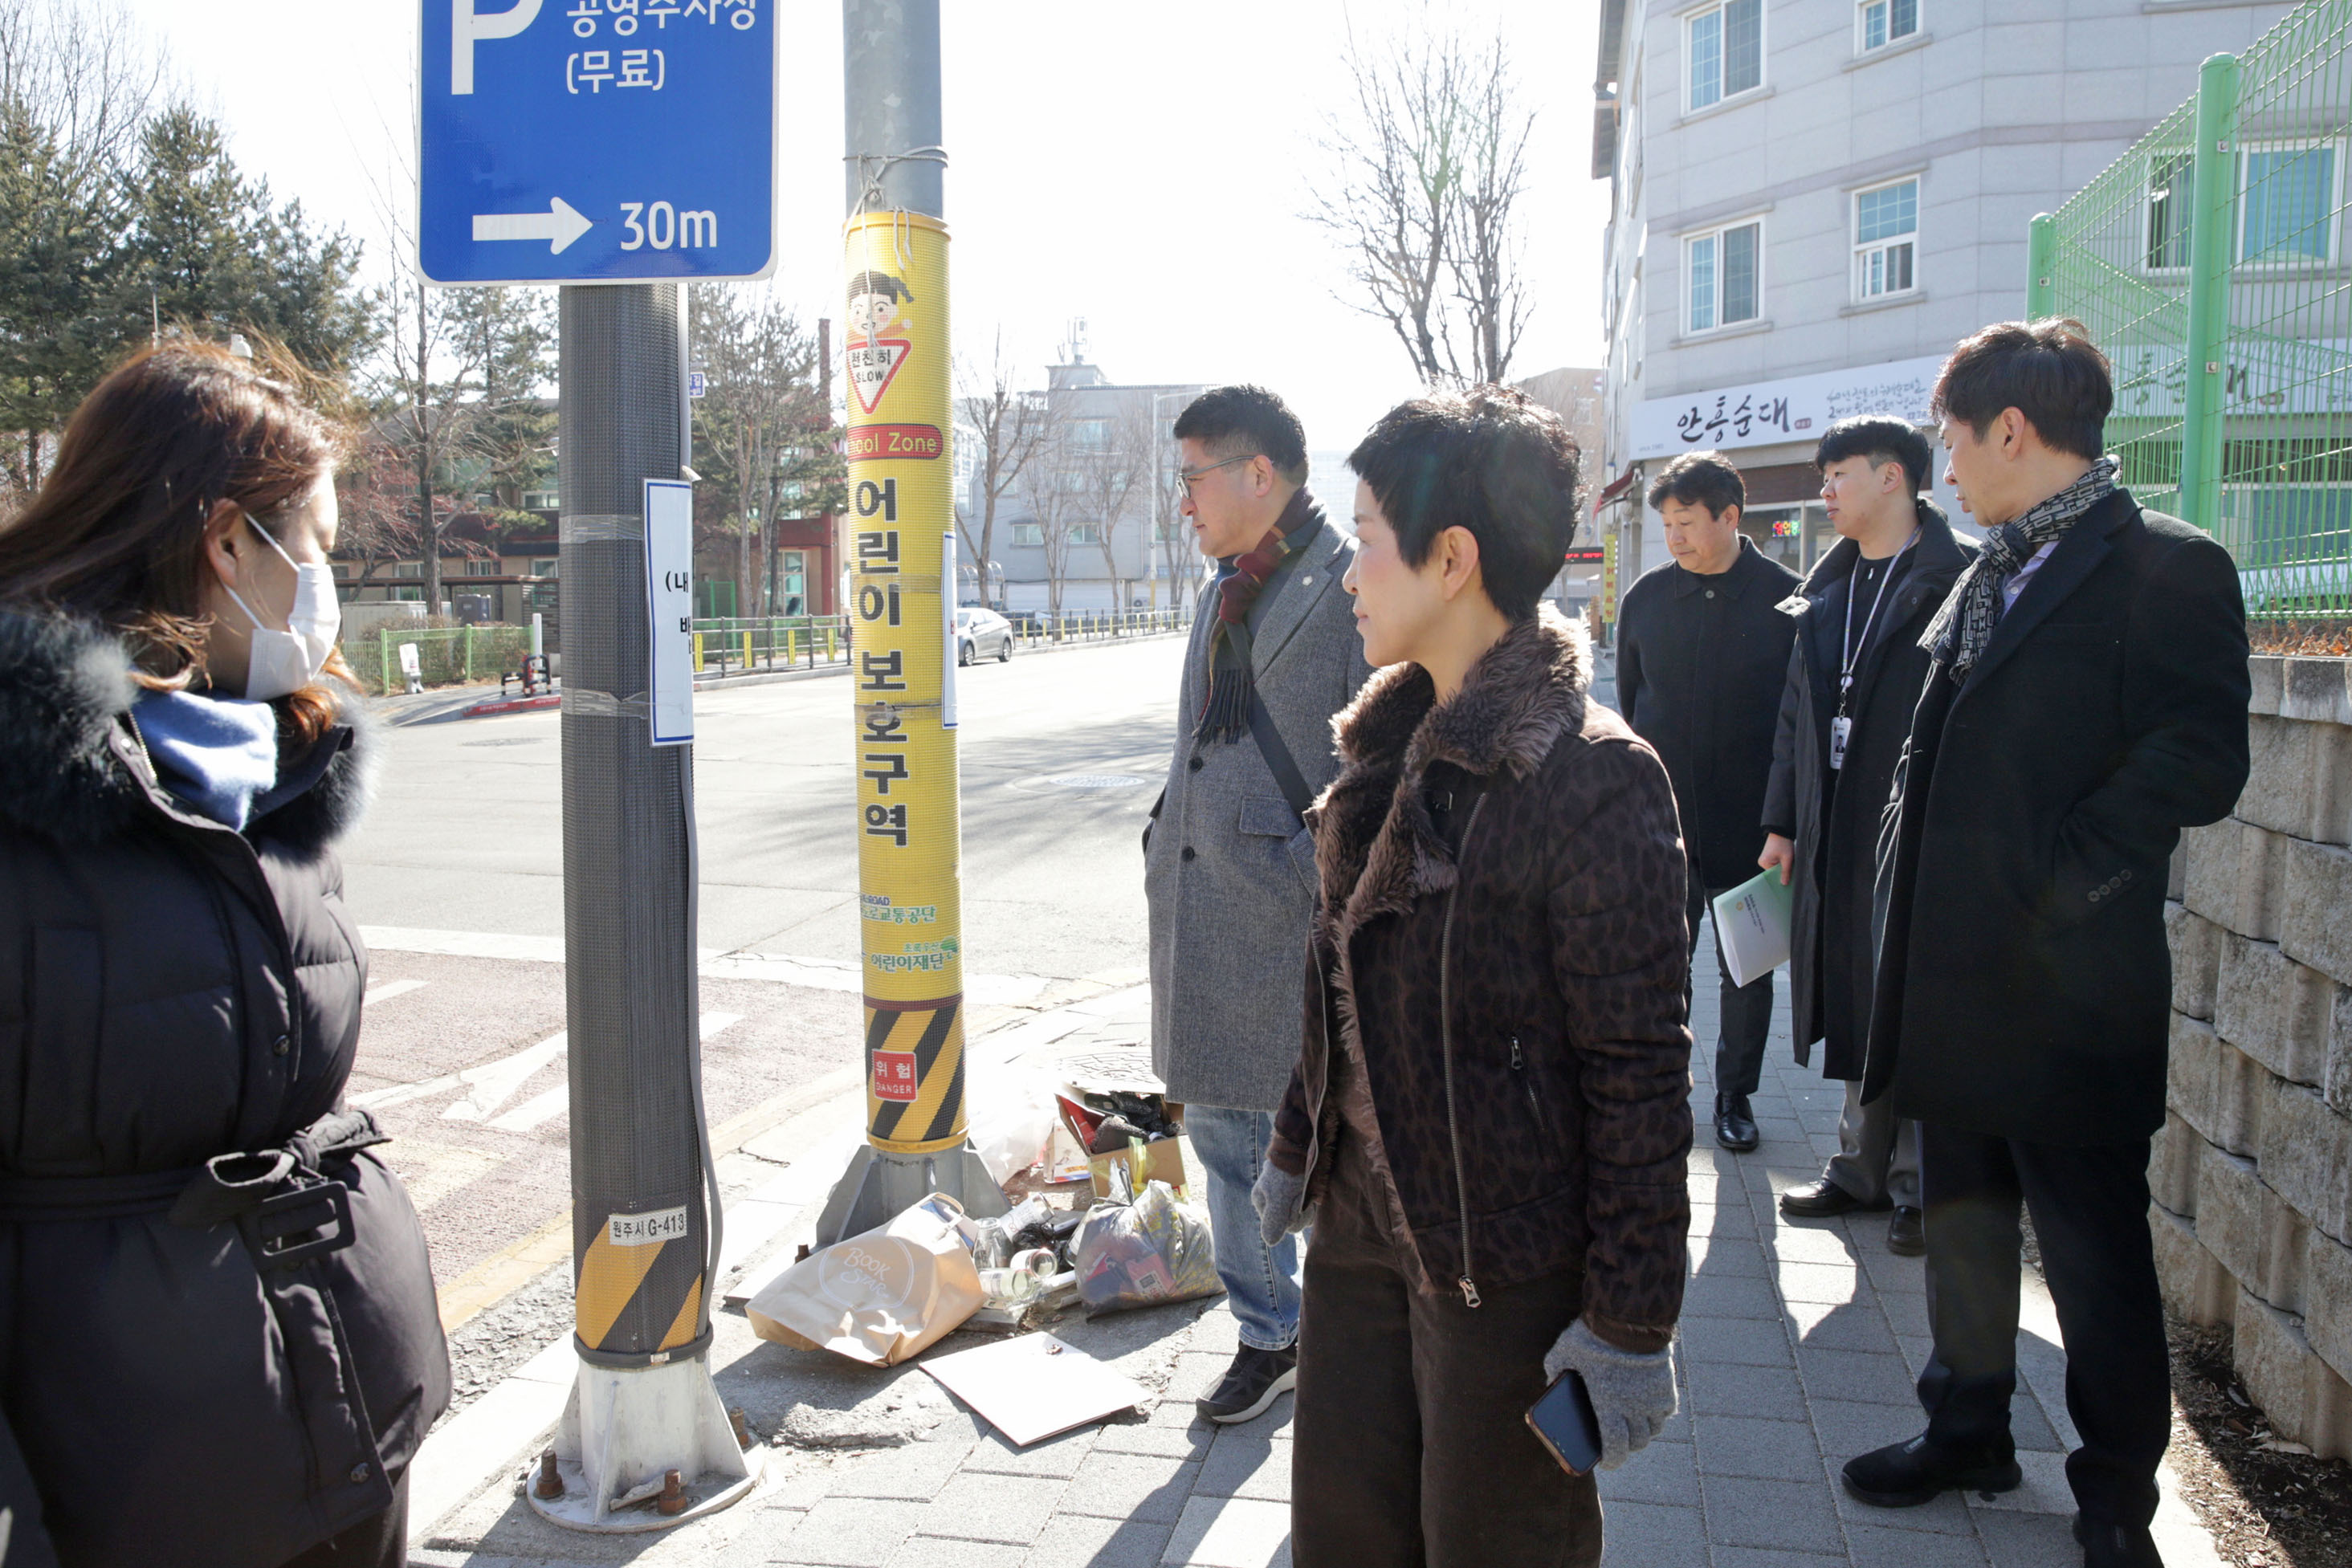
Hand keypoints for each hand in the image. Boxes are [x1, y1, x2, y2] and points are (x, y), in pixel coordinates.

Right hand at [1250, 1161, 1312, 1249]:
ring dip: (1308, 1208)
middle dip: (1300, 1212)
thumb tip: (1270, 1243)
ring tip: (1307, 1191)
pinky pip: (1309, 1212)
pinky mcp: (1302, 1196)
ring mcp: (1288, 1199)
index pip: (1277, 1226)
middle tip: (1301, 1195)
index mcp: (1261, 1201)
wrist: (1305, 1147)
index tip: (1293, 1201)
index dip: (1289, 1218)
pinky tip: (1313, 1194)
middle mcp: (1273, 1203)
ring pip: (1301, 1219)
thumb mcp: (1278, 1195)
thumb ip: (1273, 1220)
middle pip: (1290, 1224)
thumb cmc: (1289, 1172)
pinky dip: (1313, 1205)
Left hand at [1543, 1318, 1676, 1469]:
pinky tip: (1648, 1408)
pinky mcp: (1666, 1385)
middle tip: (1617, 1443)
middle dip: (1626, 1448)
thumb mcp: (1562, 1354)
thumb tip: (1552, 1385)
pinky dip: (1658, 1415)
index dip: (1612, 1461)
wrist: (1626, 1316)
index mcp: (1608, 1406)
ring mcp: (1653, 1397)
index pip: (1615, 1447)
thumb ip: (1555, 1373)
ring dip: (1642, 1433)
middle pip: (1637, 1442)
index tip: (1606, 1463)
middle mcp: (1634, 1408)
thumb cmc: (1589, 1336)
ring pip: (1653, 1429)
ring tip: (1632, 1427)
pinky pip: (1666, 1410)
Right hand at [1759, 833, 1795, 885]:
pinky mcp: (1768, 857)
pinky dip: (1781, 864)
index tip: (1788, 881)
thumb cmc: (1783, 843)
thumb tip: (1784, 884)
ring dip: (1783, 867)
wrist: (1782, 831)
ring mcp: (1765, 859)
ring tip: (1788, 863)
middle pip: (1774, 872)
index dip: (1781, 877)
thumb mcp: (1787, 859)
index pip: (1773, 876)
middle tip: (1790, 870)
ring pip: (1776, 869)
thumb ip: (1785, 872)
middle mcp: (1762, 862)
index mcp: (1764, 863)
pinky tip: (1786, 861)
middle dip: (1782, 872)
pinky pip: (1776, 865)